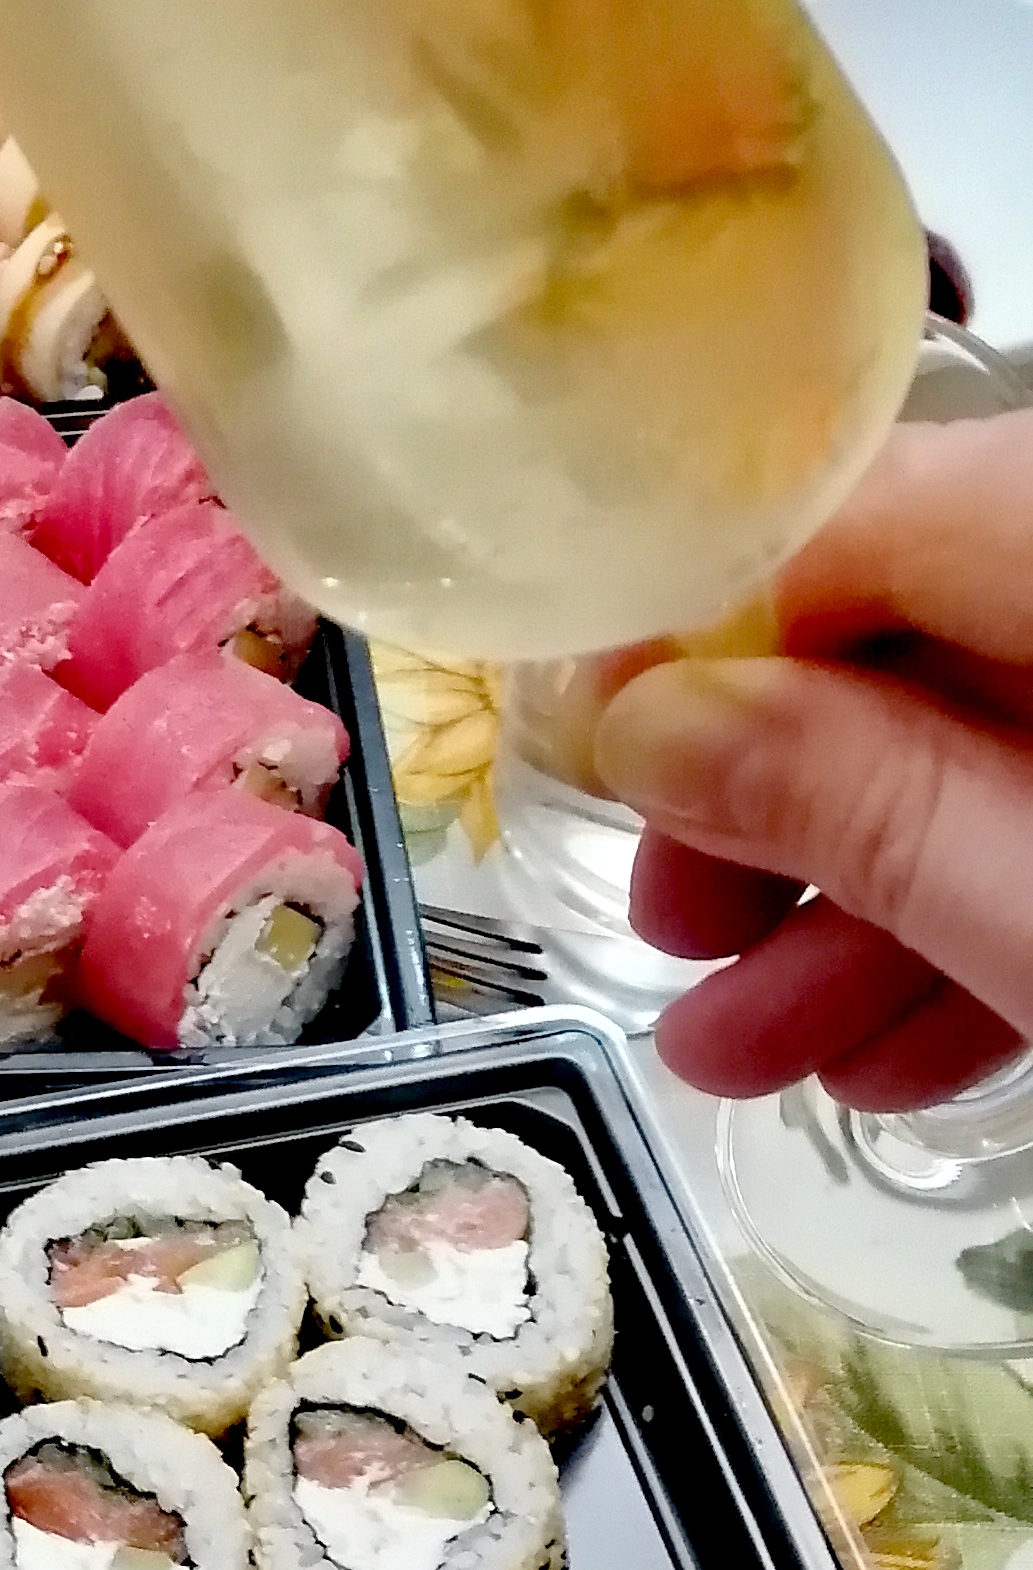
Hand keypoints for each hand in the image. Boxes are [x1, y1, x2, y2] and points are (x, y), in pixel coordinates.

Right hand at [599, 412, 1032, 1104]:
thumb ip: (854, 804)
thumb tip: (651, 725)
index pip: (838, 513)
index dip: (691, 631)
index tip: (586, 753)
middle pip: (902, 637)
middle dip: (766, 800)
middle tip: (667, 927)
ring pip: (983, 747)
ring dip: (848, 904)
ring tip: (740, 1054)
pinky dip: (980, 918)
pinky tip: (890, 1056)